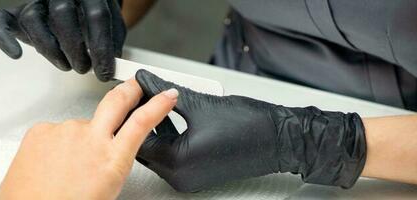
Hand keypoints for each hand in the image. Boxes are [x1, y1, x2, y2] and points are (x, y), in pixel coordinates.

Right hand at [0, 0, 125, 80]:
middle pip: (62, 13)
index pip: (96, 16)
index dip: (102, 48)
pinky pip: (0, 20)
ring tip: (66, 66)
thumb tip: (114, 69)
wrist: (79, 4)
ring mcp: (36, 2)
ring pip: (33, 19)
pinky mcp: (17, 13)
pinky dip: (3, 38)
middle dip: (74, 48)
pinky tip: (17, 54)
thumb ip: (113, 44)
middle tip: (84, 68)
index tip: (105, 72)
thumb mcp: (111, 27)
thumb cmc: (94, 18)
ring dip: (50, 49)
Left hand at [0, 79, 177, 199]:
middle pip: (116, 101)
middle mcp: (89, 138)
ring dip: (80, 139)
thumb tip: (110, 148)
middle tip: (136, 84)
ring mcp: (64, 130)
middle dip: (131, 88)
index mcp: (112, 158)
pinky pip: (56, 131)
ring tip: (67, 166)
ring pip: (81, 125)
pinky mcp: (41, 129)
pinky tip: (51, 162)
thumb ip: (112, 161)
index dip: (158, 104)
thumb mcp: (107, 186)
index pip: (142, 122)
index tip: (166, 94)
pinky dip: (57, 144)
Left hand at [134, 70, 367, 191]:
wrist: (282, 138)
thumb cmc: (251, 127)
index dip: (134, 111)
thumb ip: (166, 92)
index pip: (138, 138)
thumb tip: (148, 83)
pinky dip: (171, 137)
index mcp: (178, 163)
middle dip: (143, 120)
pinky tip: (175, 116)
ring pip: (160, 151)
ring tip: (160, 101)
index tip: (135, 92)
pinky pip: (174, 155)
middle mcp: (181, 176)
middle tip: (145, 94)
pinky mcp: (199, 173)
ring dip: (157, 127)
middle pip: (147, 147)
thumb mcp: (200, 104)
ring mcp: (190, 177)